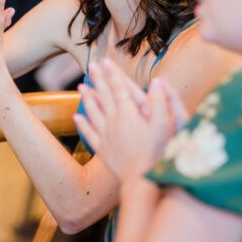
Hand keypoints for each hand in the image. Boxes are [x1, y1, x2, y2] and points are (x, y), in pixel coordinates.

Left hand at [74, 59, 184, 180]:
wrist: (142, 181)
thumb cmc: (158, 153)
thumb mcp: (165, 126)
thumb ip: (161, 101)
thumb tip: (159, 80)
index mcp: (129, 113)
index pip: (119, 88)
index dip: (113, 73)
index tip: (105, 61)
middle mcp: (114, 122)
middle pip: (104, 96)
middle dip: (98, 79)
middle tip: (91, 65)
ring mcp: (106, 136)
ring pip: (93, 112)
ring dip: (87, 98)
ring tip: (81, 87)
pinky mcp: (103, 150)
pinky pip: (89, 133)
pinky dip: (82, 123)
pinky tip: (76, 116)